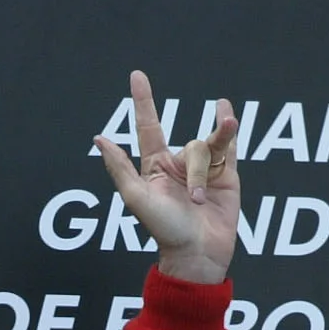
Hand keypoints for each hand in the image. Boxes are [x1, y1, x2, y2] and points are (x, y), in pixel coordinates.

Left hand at [94, 72, 239, 283]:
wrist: (198, 254)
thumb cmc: (164, 230)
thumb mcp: (136, 199)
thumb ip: (119, 168)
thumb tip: (99, 139)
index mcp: (154, 168)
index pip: (148, 126)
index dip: (143, 101)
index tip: (137, 75)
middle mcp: (178, 165)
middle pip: (189, 145)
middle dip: (194, 170)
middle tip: (194, 201)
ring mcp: (204, 168)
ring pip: (210, 148)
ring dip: (209, 172)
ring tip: (208, 197)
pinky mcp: (227, 174)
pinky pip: (229, 144)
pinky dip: (228, 126)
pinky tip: (227, 112)